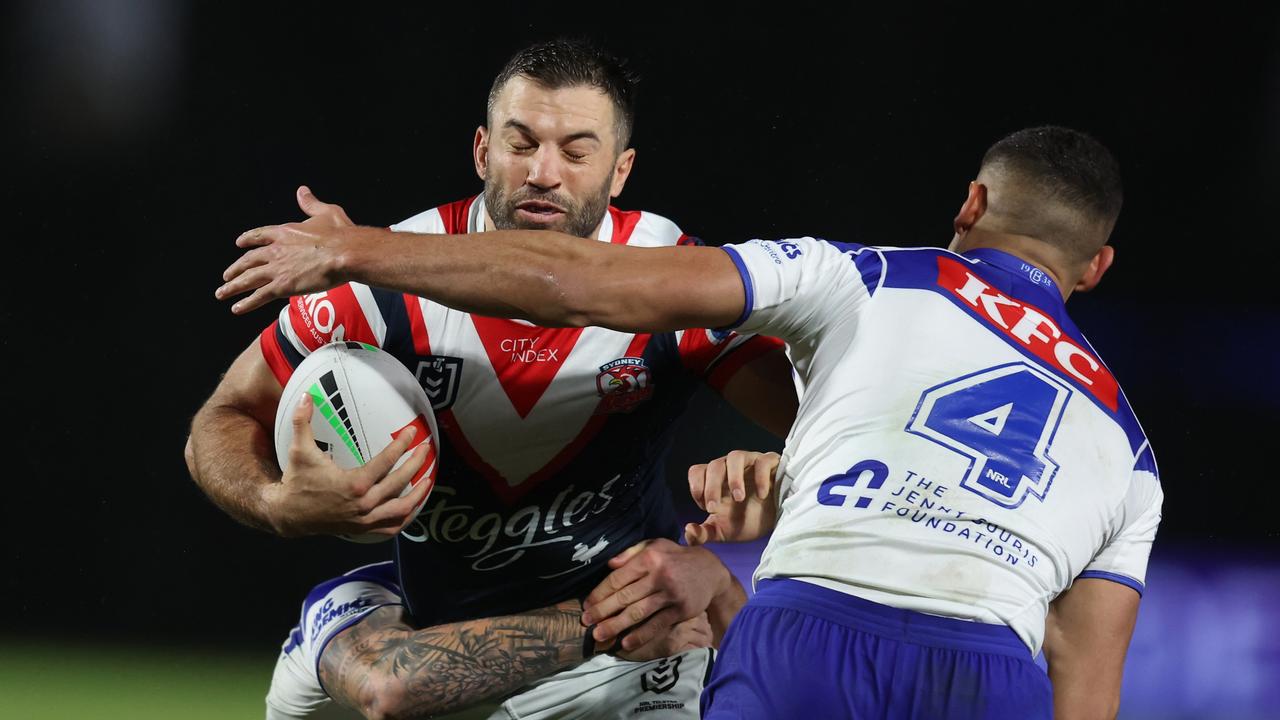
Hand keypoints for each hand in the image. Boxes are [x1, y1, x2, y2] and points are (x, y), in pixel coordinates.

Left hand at [216, 186, 358, 313]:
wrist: (346, 253)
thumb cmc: (340, 234)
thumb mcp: (326, 212)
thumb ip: (311, 203)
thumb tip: (302, 191)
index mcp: (285, 232)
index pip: (260, 235)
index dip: (248, 239)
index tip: (239, 243)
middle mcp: (276, 249)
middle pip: (249, 260)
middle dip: (236, 268)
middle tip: (227, 276)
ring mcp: (277, 268)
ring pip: (249, 278)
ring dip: (233, 287)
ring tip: (222, 293)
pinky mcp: (283, 285)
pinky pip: (259, 296)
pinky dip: (247, 303)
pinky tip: (237, 308)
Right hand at [265, 394, 431, 537]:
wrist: (288, 514)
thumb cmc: (297, 481)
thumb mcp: (298, 450)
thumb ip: (303, 421)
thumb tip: (305, 395)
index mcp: (353, 484)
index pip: (386, 462)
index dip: (402, 445)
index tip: (413, 433)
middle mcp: (364, 504)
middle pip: (400, 482)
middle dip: (416, 464)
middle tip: (426, 449)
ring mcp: (365, 519)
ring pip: (402, 508)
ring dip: (418, 493)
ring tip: (429, 478)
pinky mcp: (363, 529)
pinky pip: (392, 526)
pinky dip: (406, 516)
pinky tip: (413, 505)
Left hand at [582, 539, 729, 652]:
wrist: (711, 571)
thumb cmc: (676, 557)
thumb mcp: (656, 546)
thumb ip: (631, 553)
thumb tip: (609, 565)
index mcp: (650, 558)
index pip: (619, 578)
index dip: (600, 592)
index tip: (587, 604)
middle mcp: (659, 575)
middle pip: (625, 596)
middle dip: (603, 610)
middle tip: (586, 622)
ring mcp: (671, 594)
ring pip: (638, 612)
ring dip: (616, 625)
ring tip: (600, 635)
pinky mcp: (681, 610)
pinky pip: (657, 624)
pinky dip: (641, 635)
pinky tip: (626, 643)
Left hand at [684, 450, 779, 544]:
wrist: (777, 523)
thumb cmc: (747, 522)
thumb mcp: (723, 532)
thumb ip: (703, 534)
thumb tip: (688, 530)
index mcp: (716, 481)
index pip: (697, 471)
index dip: (696, 487)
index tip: (706, 508)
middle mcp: (730, 468)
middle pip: (714, 465)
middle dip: (711, 487)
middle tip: (714, 508)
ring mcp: (751, 463)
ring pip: (735, 456)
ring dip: (734, 478)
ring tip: (739, 498)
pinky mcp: (771, 464)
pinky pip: (763, 461)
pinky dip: (760, 477)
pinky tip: (762, 495)